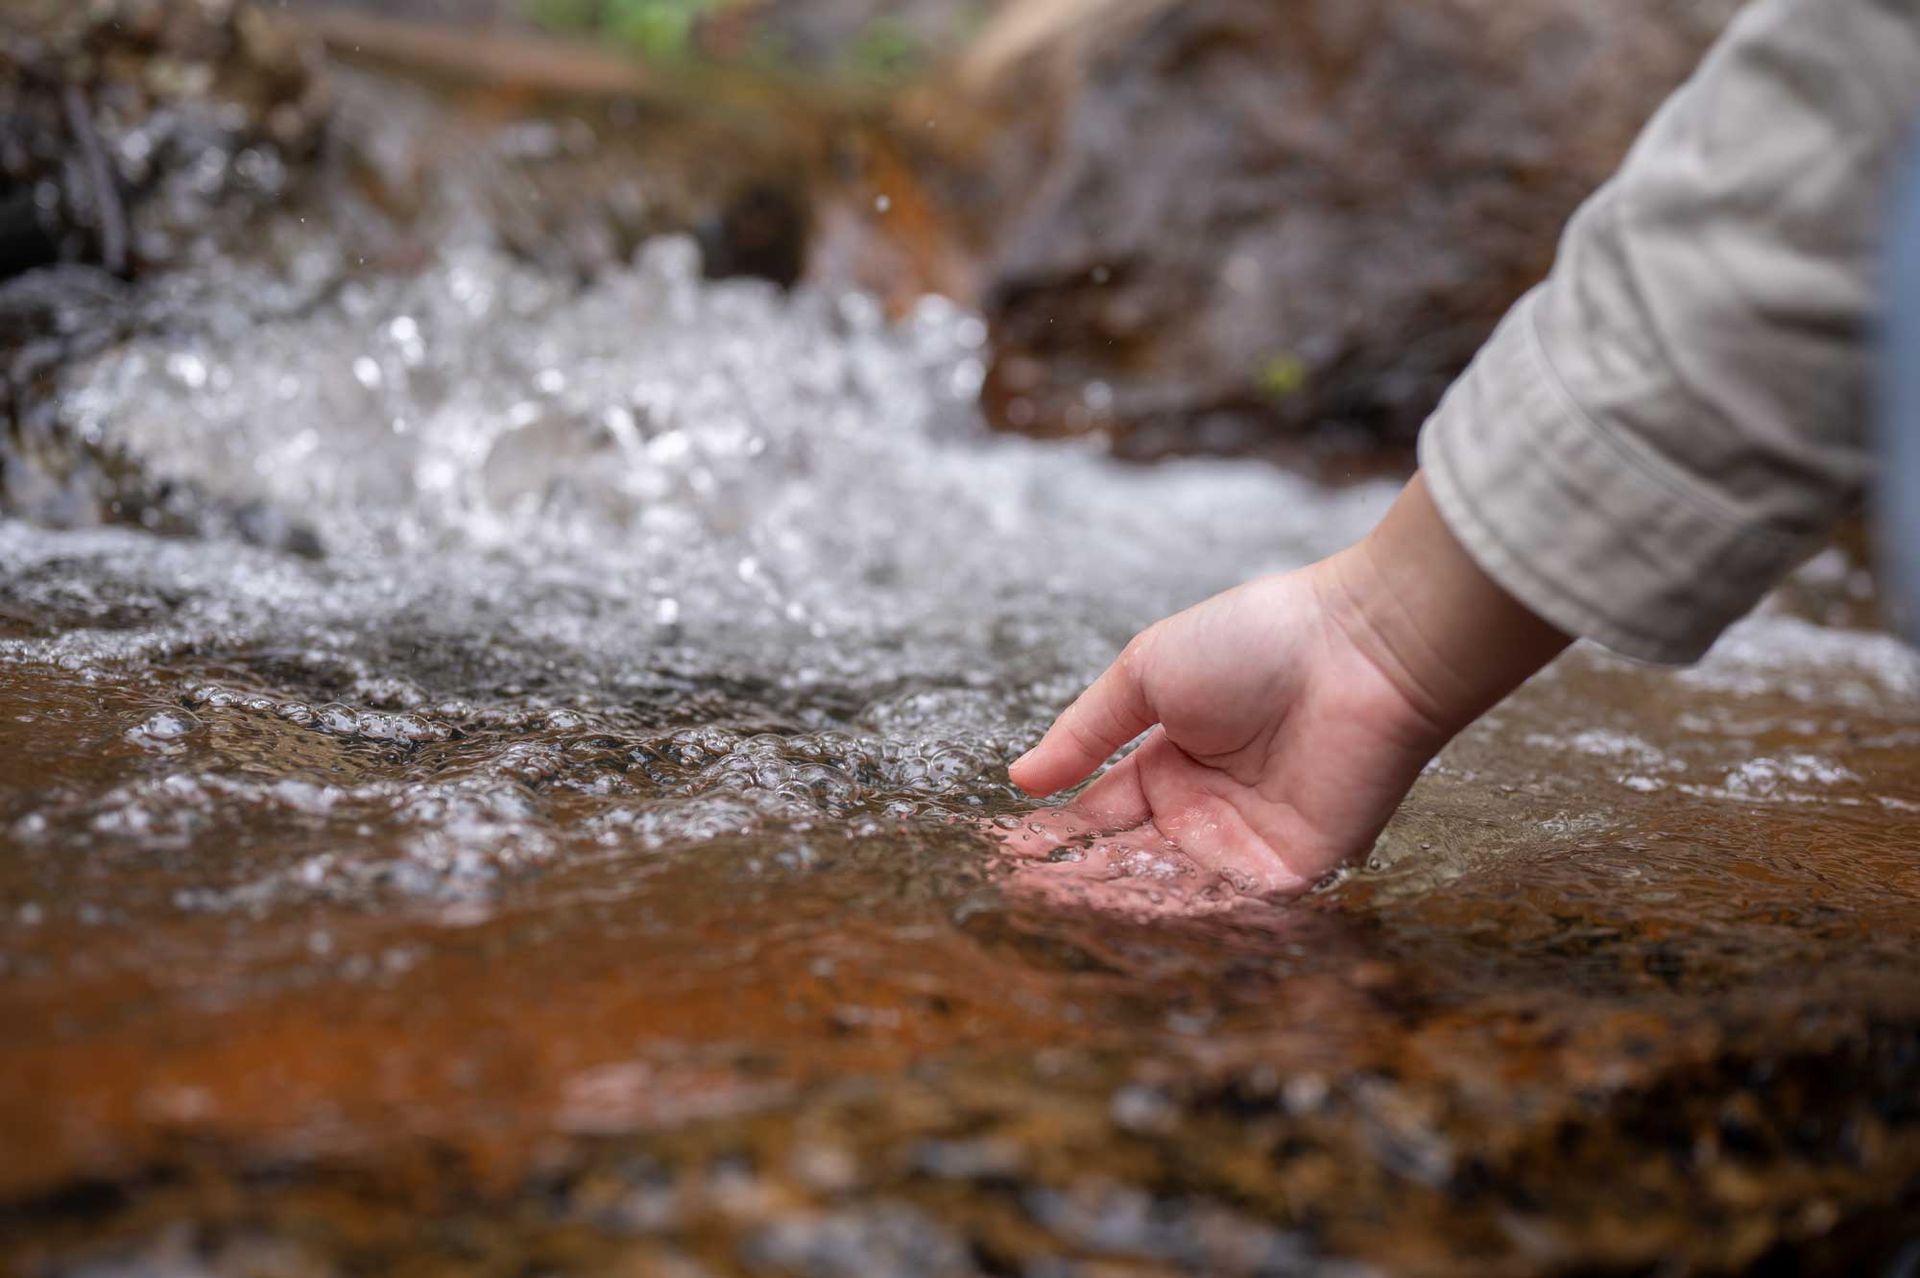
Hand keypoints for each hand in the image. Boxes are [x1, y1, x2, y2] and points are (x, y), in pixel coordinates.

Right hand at [1003, 474, 1568, 903]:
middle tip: (1024, 895)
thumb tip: (1023, 778)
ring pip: (1170, 888)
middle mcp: (1208, 809)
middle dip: (1078, 877)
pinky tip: (1127, 911)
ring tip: (1060, 905)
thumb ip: (1087, 732)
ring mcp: (1249, 844)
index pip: (1103, 813)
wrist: (1360, 647)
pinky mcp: (1294, 871)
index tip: (1010, 857)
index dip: (1057, 837)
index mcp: (1174, 760)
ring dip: (1118, 897)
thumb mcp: (1148, 673)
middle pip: (1130, 859)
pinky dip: (1179, 911)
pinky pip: (1228, 905)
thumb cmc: (1256, 641)